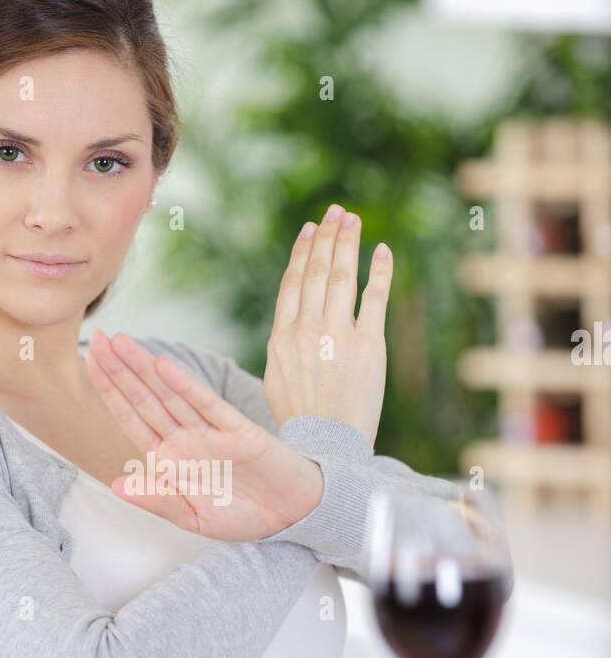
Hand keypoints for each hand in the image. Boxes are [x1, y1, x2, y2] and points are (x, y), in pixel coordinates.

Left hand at [82, 328, 322, 539]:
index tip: (90, 364)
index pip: (133, 419)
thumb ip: (157, 500)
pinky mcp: (238, 431)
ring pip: (170, 395)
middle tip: (98, 338)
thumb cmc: (243, 514)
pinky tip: (165, 367)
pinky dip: (186, 387)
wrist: (292, 514)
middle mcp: (186, 439)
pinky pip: (207, 406)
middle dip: (119, 370)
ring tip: (121, 342)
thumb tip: (117, 485)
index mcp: (171, 458)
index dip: (110, 392)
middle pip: (146, 399)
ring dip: (145, 369)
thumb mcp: (193, 517)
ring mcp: (210, 432)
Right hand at [264, 204, 391, 445]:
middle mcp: (307, 330)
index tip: (311, 228)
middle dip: (328, 236)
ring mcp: (338, 335)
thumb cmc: (300, 418)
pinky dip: (379, 272)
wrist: (324, 445)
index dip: (303, 252)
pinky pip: (375, 299)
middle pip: (318, 271)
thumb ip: (283, 346)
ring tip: (354, 220)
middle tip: (337, 212)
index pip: (293, 282)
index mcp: (282, 336)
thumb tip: (289, 325)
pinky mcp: (368, 346)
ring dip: (348, 243)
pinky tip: (383, 251)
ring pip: (342, 276)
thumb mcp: (276, 379)